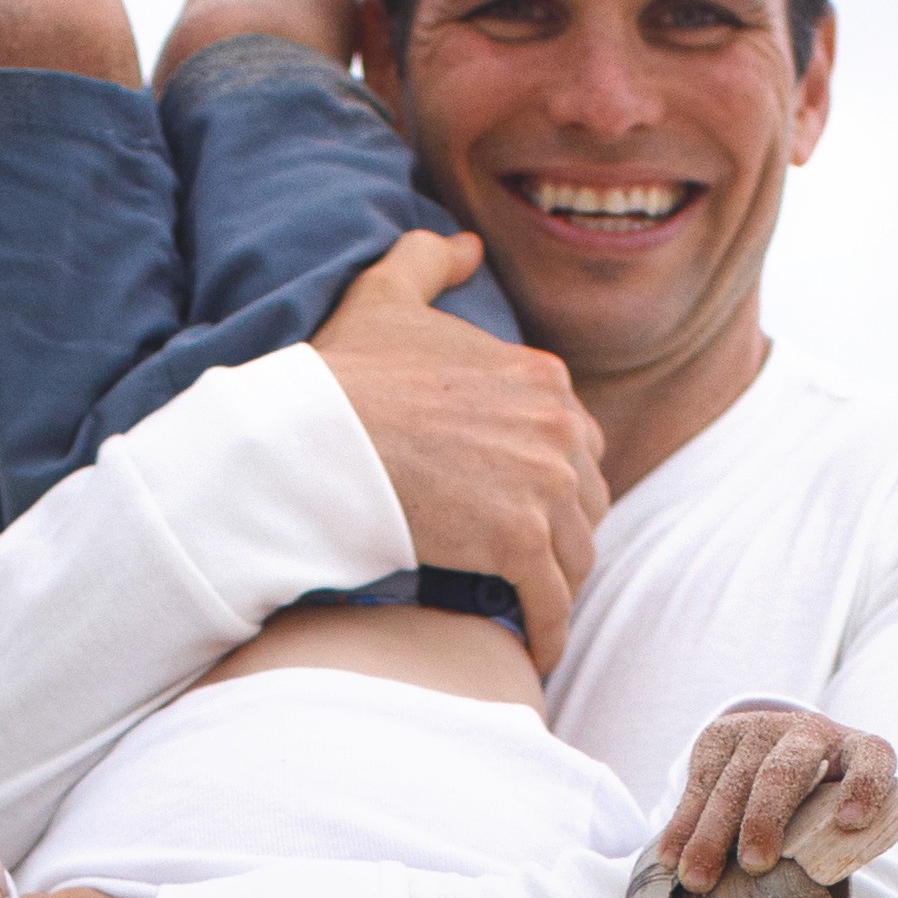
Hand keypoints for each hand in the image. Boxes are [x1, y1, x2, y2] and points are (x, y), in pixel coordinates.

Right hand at [309, 225, 608, 661]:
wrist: (314, 439)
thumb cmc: (343, 375)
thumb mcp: (387, 295)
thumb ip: (428, 260)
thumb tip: (463, 243)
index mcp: (542, 378)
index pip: (575, 444)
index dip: (551, 481)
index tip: (523, 510)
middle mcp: (557, 428)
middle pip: (583, 501)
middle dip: (560, 533)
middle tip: (525, 567)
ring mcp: (544, 486)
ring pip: (574, 555)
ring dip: (554, 587)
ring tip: (526, 612)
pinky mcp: (522, 542)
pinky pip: (552, 602)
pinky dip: (548, 633)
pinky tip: (533, 654)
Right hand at [658, 697, 897, 895]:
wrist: (780, 752)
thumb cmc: (815, 814)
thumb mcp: (827, 840)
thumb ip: (815, 890)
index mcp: (860, 753)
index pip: (873, 760)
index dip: (865, 789)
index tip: (852, 826)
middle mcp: (813, 733)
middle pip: (789, 770)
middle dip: (767, 817)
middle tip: (754, 865)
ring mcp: (764, 729)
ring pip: (736, 778)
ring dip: (712, 832)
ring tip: (697, 881)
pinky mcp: (722, 734)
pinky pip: (698, 778)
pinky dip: (683, 822)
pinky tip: (672, 858)